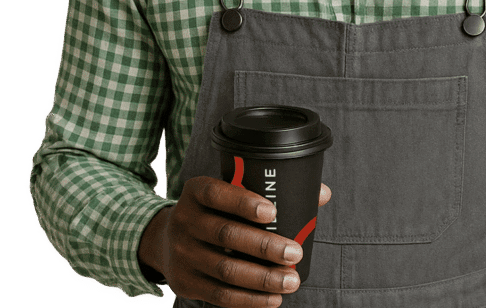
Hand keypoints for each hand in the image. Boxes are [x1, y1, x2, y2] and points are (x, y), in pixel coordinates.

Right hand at [139, 177, 330, 306]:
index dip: (243, 202)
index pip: (217, 193)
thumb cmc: (212, 210)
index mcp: (196, 191)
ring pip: (225, 270)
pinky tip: (272, 299)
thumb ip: (269, 189)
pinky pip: (219, 296)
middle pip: (226, 235)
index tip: (272, 211)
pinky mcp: (185, 283)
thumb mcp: (226, 191)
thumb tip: (321, 194)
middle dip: (264, 247)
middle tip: (294, 253)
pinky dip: (249, 300)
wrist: (164, 240)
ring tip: (291, 280)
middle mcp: (185, 220)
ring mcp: (182, 254)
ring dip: (262, 279)